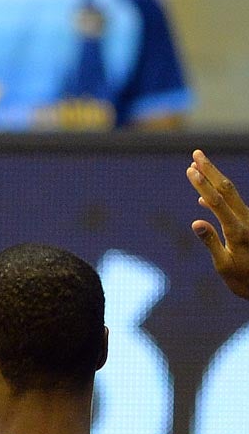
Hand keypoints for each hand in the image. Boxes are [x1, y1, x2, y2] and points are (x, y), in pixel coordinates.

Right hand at [188, 150, 248, 299]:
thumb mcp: (224, 265)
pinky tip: (204, 198)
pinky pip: (231, 206)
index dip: (202, 184)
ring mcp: (248, 221)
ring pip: (230, 194)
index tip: (190, 169)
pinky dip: (216, 198)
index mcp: (238, 230)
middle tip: (197, 154)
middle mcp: (246, 221)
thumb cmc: (243, 279)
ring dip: (214, 178)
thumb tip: (196, 222)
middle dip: (210, 170)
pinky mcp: (246, 226)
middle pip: (226, 189)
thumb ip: (211, 242)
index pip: (217, 201)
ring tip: (199, 166)